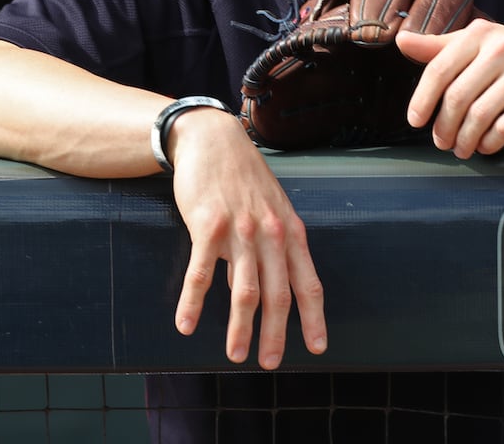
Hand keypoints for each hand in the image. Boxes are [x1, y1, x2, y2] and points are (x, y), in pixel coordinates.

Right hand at [169, 109, 326, 368]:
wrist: (213, 139)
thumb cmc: (244, 177)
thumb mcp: (271, 207)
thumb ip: (273, 245)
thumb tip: (268, 286)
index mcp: (290, 230)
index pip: (308, 281)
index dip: (314, 317)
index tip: (317, 348)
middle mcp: (270, 232)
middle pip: (278, 294)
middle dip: (276, 334)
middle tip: (269, 363)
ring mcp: (239, 229)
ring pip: (244, 290)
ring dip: (240, 328)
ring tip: (236, 355)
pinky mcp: (207, 225)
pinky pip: (201, 273)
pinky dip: (193, 303)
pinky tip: (186, 325)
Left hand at [397, 20, 503, 157]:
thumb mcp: (477, 45)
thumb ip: (439, 47)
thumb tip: (402, 40)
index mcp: (479, 34)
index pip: (440, 68)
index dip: (422, 99)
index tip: (415, 120)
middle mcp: (502, 47)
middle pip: (458, 96)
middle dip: (444, 126)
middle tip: (441, 141)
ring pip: (481, 115)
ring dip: (466, 139)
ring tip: (461, 148)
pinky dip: (490, 142)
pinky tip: (486, 145)